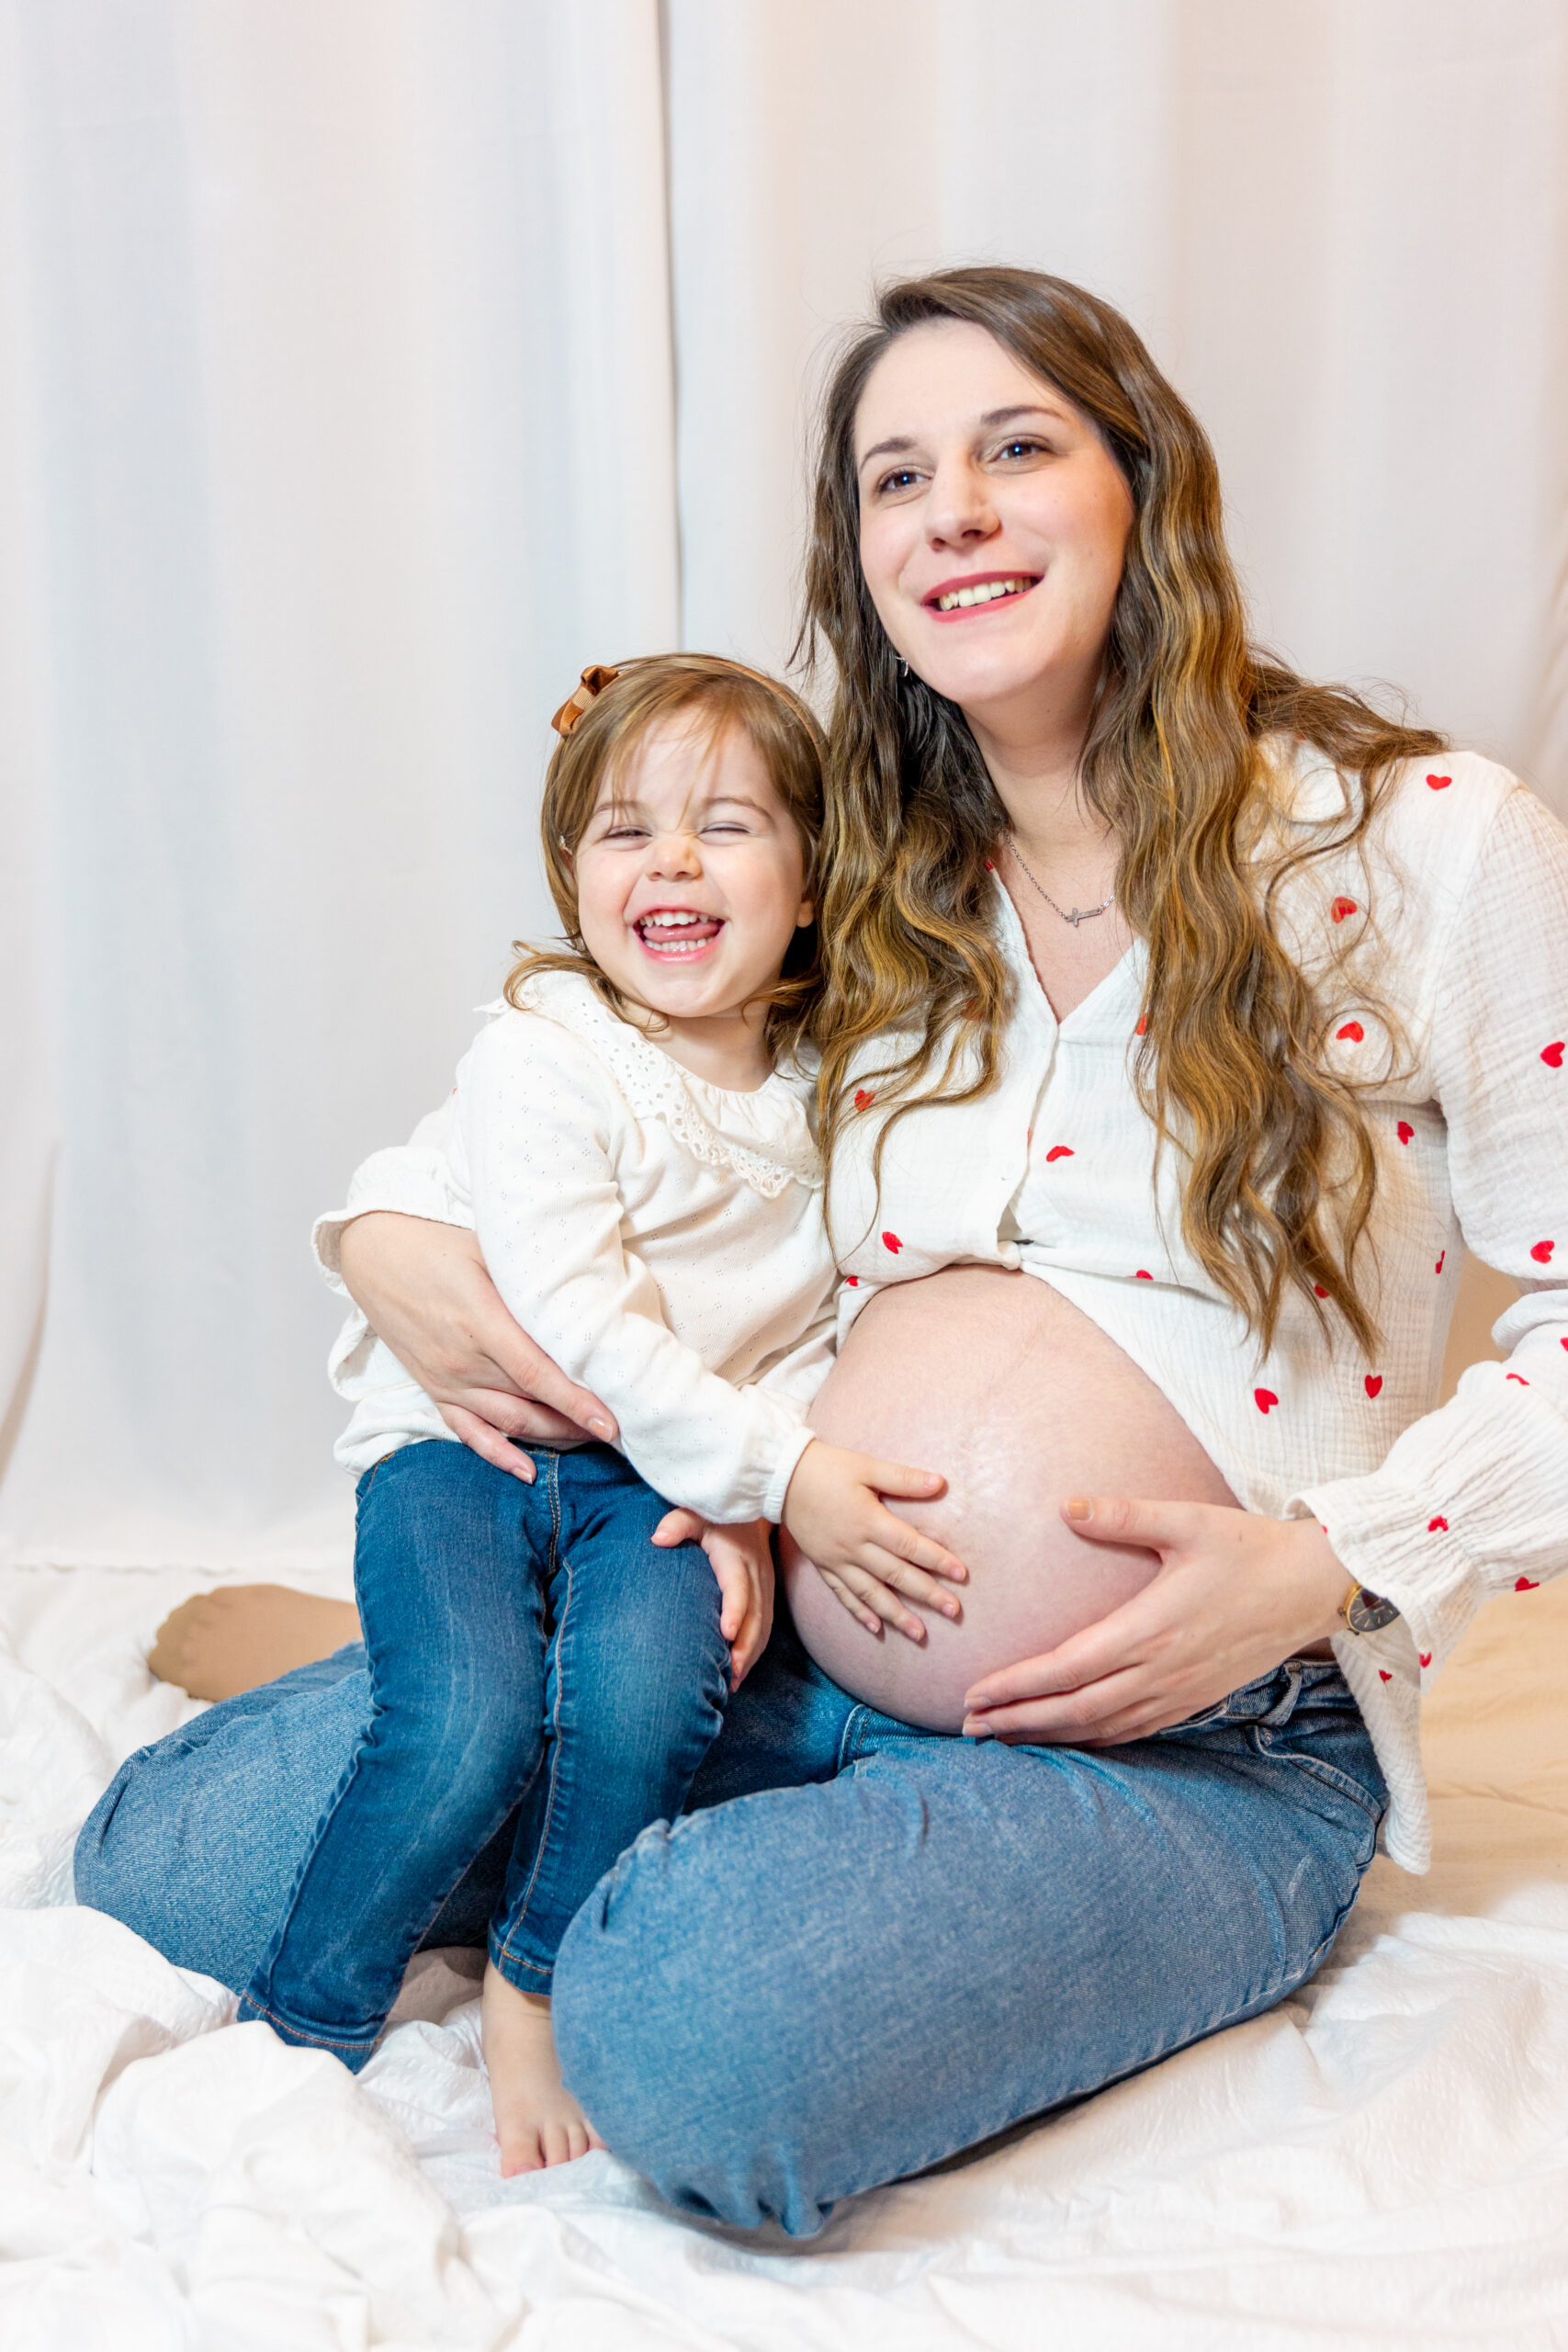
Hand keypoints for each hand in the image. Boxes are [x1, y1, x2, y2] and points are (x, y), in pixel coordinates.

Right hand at [337, 1214, 614, 1482]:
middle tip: (621, 1430)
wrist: (374, 1255)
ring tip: (591, 1442)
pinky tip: (527, 1471)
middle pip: (531, 1405)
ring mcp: (447, 1380)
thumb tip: (583, 1304)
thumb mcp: (488, 1252)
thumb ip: (529, 1285)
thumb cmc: (437, 1245)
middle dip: (578, 1422)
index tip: (612, 1421)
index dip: (577, 1402)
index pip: (539, 1374)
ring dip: (551, 1438)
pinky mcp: (434, 1390)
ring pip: (508, 1424)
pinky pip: (468, 1432)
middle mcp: (463, 1359)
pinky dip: (498, 1455)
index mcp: (481, 1321)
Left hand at [653, 1510, 773, 1688]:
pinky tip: (740, 1671)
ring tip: (733, 1682)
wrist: (752, 1507)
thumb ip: (678, 1523)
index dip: (735, 1609)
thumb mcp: (697, 1512)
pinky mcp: (767, 1595)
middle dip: (744, 1647)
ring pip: (763, 1626)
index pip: (738, 1586)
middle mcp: (756, 1574)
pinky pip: (765, 1627)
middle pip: (756, 1615)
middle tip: (729, 1674)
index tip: (727, 1632)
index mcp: (737, 1556)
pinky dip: (754, 1651)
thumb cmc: (716, 1515)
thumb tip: (658, 1538)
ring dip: (750, 1655)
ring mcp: (765, 1586)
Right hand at [781, 1441, 966, 1645]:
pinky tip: (876, 1629)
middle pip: (896, 1575)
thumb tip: (940, 1483)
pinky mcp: (822, 1565)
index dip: (937, 1560)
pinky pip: (843, 1594)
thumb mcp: (866, 1466)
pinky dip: (859, 1613)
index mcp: (868, 1520)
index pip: (909, 1545)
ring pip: (871, 1593)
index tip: (961, 1574)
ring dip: (896, 1615)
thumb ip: (903, 1478)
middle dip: (927, 1594)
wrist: (780, 1476)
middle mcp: (853, 1546)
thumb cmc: (828, 1467)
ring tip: (920, 1634)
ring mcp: (836, 1559)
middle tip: (953, 1612)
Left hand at [961, 1497, 1347, 1743]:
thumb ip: (1123, 1515)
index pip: (1067, 1667)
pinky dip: (1094, 1738)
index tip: (975, 1693)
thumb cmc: (1249, 1548)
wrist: (1314, 1586)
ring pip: (1102, 1727)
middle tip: (968, 1726)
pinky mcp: (1196, 1701)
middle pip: (1075, 1709)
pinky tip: (1070, 1735)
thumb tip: (1067, 1506)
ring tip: (1004, 1736)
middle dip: (1017, 1720)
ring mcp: (1180, 1692)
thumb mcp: (1187, 1520)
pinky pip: (1134, 1730)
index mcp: (1151, 1628)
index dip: (1017, 1685)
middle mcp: (1162, 1671)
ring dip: (1050, 1734)